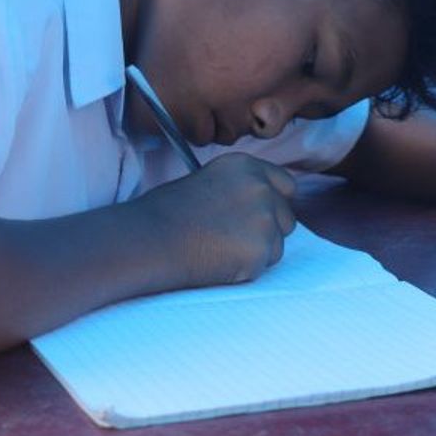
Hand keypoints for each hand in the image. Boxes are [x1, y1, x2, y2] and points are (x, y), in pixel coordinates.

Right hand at [134, 153, 296, 285]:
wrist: (148, 240)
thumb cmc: (166, 214)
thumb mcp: (207, 182)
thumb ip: (239, 189)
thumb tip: (258, 207)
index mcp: (246, 166)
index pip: (286, 185)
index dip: (274, 203)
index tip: (262, 216)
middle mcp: (261, 188)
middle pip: (287, 218)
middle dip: (268, 231)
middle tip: (233, 240)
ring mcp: (264, 219)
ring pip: (277, 245)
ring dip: (257, 252)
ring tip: (220, 250)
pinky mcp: (260, 250)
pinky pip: (264, 265)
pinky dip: (246, 270)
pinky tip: (219, 263)